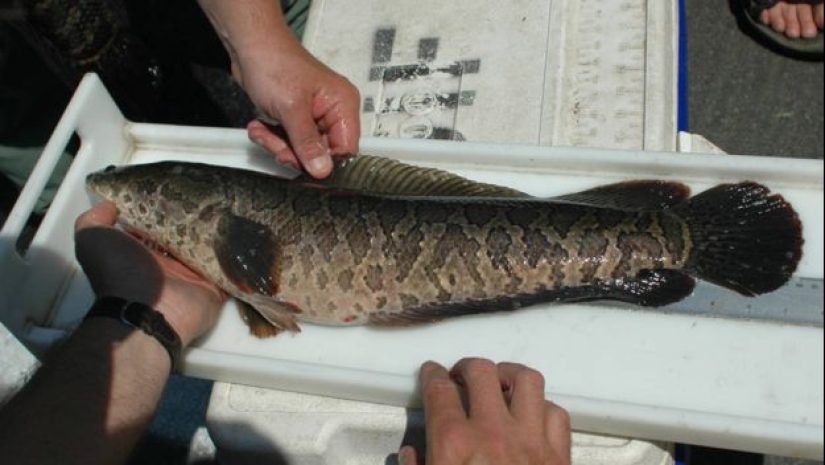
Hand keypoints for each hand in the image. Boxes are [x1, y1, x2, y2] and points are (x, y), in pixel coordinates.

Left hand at [74, 202, 226, 345]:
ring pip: (210, 250)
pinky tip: (245, 235)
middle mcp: (169, 265)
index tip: (179, 189)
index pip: (158, 227)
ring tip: (233, 209)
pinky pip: (230, 270)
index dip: (166, 209)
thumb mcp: (94, 240)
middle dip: (198, 220)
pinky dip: (237, 258)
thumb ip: (94, 220)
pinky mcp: (215, 288)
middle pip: (187, 237)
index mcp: (144, 253)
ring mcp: (193, 277)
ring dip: (220, 235)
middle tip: (212, 196)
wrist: (145, 312)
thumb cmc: (120, 273)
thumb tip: (109, 204)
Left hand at [236, 40, 360, 178]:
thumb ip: (307, 143)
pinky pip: (289, 139)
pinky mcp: (296, 117)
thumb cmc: (274, 64)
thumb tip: (323, 171)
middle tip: (276, 148)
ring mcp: (314, 114)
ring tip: (260, 130)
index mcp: (342, 105)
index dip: (325, 161)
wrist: (249, 45)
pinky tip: (259, 127)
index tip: (302, 163)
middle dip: (294, 152)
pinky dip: (272, 137)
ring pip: (302, 148)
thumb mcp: (292, 108)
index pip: (346, 148)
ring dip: (278, 145)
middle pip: (322, 152)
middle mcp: (333, 111)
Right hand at [401, 359, 570, 464]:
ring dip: (508, 375)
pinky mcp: (560, 457)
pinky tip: (531, 415)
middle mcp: (493, 432)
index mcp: (454, 445)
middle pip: (481, 372)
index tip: (431, 372)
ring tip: (498, 382)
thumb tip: (412, 455)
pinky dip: (542, 407)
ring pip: (526, 380)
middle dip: (467, 367)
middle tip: (460, 376)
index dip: (432, 375)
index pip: (439, 390)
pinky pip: (556, 413)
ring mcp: (531, 441)